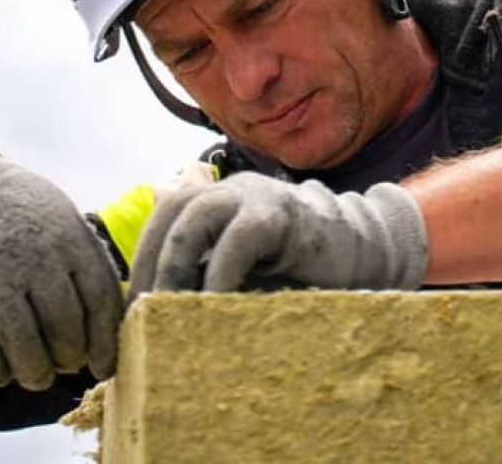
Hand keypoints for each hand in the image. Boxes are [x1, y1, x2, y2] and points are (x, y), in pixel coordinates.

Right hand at [0, 141, 122, 388]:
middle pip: (63, 325)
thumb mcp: (67, 224)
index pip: (100, 300)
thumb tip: (109, 328)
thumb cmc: (27, 214)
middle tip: (66, 367)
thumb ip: (87, 267)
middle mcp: (37, 255)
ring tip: (36, 377)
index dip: (105, 342)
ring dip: (31, 369)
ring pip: (20, 338)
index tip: (104, 367)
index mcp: (73, 240)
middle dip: (68, 358)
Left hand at [128, 172, 428, 299]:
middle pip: (173, 209)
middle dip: (153, 261)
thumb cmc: (304, 270)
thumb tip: (159, 309)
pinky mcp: (284, 214)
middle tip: (142, 312)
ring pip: (197, 214)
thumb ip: (211, 273)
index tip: (132, 306)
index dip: (144, 256)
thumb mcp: (247, 272)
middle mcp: (234, 189)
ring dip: (178, 263)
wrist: (368, 251)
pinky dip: (221, 272)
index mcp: (220, 199)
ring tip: (168, 309)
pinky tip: (213, 305)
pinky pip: (240, 237)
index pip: (165, 214)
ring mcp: (259, 195)